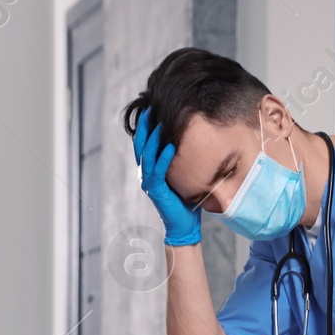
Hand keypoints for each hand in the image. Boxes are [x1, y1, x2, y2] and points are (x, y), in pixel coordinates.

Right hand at [132, 107, 200, 246]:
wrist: (184, 225)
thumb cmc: (186, 199)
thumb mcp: (183, 174)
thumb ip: (182, 159)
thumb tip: (194, 139)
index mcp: (150, 168)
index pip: (144, 142)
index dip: (144, 126)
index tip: (150, 108)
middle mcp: (146, 173)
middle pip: (140, 145)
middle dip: (144, 126)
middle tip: (149, 108)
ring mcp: (148, 182)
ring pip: (147, 155)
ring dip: (153, 138)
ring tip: (159, 122)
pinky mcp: (155, 191)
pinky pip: (158, 171)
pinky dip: (164, 158)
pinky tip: (170, 146)